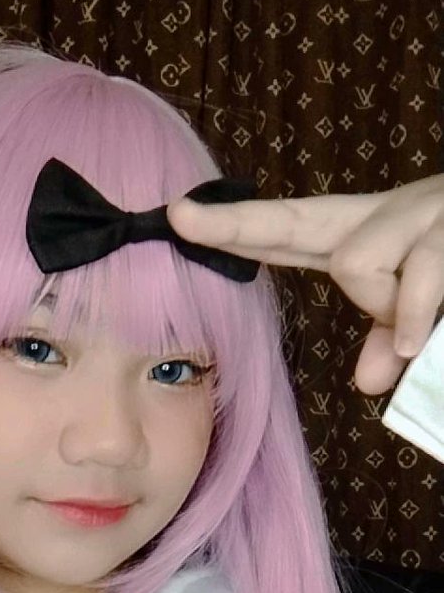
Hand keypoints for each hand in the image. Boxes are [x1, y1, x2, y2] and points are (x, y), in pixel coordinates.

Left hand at [167, 173, 443, 395]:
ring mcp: (427, 212)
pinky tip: (422, 338)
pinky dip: (412, 317)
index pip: (295, 229)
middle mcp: (397, 212)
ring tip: (426, 328)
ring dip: (387, 307)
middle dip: (240, 226)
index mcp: (381, 234)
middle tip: (215, 237)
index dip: (236, 226)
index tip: (175, 214)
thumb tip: (368, 380)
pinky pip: (411, 277)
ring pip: (354, 260)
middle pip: (303, 225)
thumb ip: (393, 337)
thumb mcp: (432, 315)